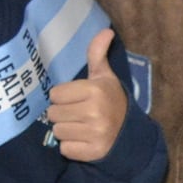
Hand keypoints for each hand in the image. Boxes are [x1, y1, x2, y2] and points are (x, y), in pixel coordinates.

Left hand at [46, 29, 127, 162]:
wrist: (129, 133)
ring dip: (66, 130)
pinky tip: (84, 141)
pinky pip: (65, 149)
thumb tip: (106, 30)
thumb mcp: (104, 77)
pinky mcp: (92, 152)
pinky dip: (71, 147)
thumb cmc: (110, 101)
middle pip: (53, 113)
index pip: (55, 94)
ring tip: (81, 127)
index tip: (76, 99)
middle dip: (63, 114)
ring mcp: (94, 133)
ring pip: (57, 131)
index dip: (63, 97)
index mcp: (95, 90)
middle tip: (78, 114)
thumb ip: (97, 54)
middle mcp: (95, 112)